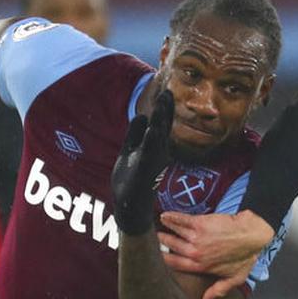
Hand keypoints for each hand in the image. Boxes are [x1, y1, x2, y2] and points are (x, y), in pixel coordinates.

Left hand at [112, 89, 171, 234]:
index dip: (163, 109)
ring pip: (158, 137)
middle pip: (163, 127)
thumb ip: (134, 134)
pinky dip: (151, 141)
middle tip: (168, 92)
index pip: (161, 124)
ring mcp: (153, 162)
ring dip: (161, 120)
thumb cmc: (131, 180)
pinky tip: (153, 129)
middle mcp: (158, 153)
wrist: (130, 207)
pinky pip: (149, 154)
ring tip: (163, 103)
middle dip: (165, 110)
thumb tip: (142, 116)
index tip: (166, 91)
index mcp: (154, 148)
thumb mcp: (130, 151)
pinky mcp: (145, 172)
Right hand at [158, 209, 273, 298]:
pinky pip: (180, 220)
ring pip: (174, 232)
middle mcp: (195, 253)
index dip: (163, 261)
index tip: (156, 258)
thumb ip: (218, 290)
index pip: (175, 265)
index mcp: (201, 266)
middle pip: (171, 247)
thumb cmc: (246, 256)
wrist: (252, 235)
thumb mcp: (234, 278)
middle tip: (157, 239)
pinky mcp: (200, 223)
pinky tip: (166, 216)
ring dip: (165, 228)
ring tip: (159, 226)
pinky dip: (171, 217)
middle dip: (162, 242)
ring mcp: (196, 238)